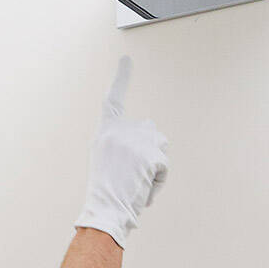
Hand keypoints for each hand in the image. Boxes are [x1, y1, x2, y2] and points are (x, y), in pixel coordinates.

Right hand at [74, 56, 168, 248]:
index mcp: (105, 131)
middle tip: (133, 176)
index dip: (121, 79)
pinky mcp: (151, 154)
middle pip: (149, 131)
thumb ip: (123, 141)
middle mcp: (120, 130)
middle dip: (150, 151)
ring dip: (154, 166)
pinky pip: (164, 166)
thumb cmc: (105, 191)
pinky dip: (158, 181)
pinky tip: (143, 191)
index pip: (113, 99)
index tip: (126, 59)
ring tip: (137, 184)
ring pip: (160, 146)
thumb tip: (153, 131)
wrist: (106, 208)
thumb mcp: (105, 160)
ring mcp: (136, 140)